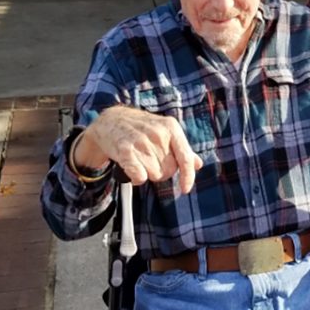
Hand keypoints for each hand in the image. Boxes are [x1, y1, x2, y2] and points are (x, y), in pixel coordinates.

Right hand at [77, 107, 202, 191]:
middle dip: (160, 171)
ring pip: (153, 175)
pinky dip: (137, 178)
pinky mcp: (125, 149)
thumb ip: (182, 149)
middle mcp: (158, 133)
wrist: (111, 119)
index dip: (188, 176)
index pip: (185, 158)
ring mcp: (141, 140)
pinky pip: (139, 176)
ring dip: (146, 173)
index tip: (185, 189)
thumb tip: (198, 164)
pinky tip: (133, 170)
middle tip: (149, 160)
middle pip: (168, 171)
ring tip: (139, 160)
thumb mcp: (165, 132)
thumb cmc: (142, 129)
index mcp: (171, 127)